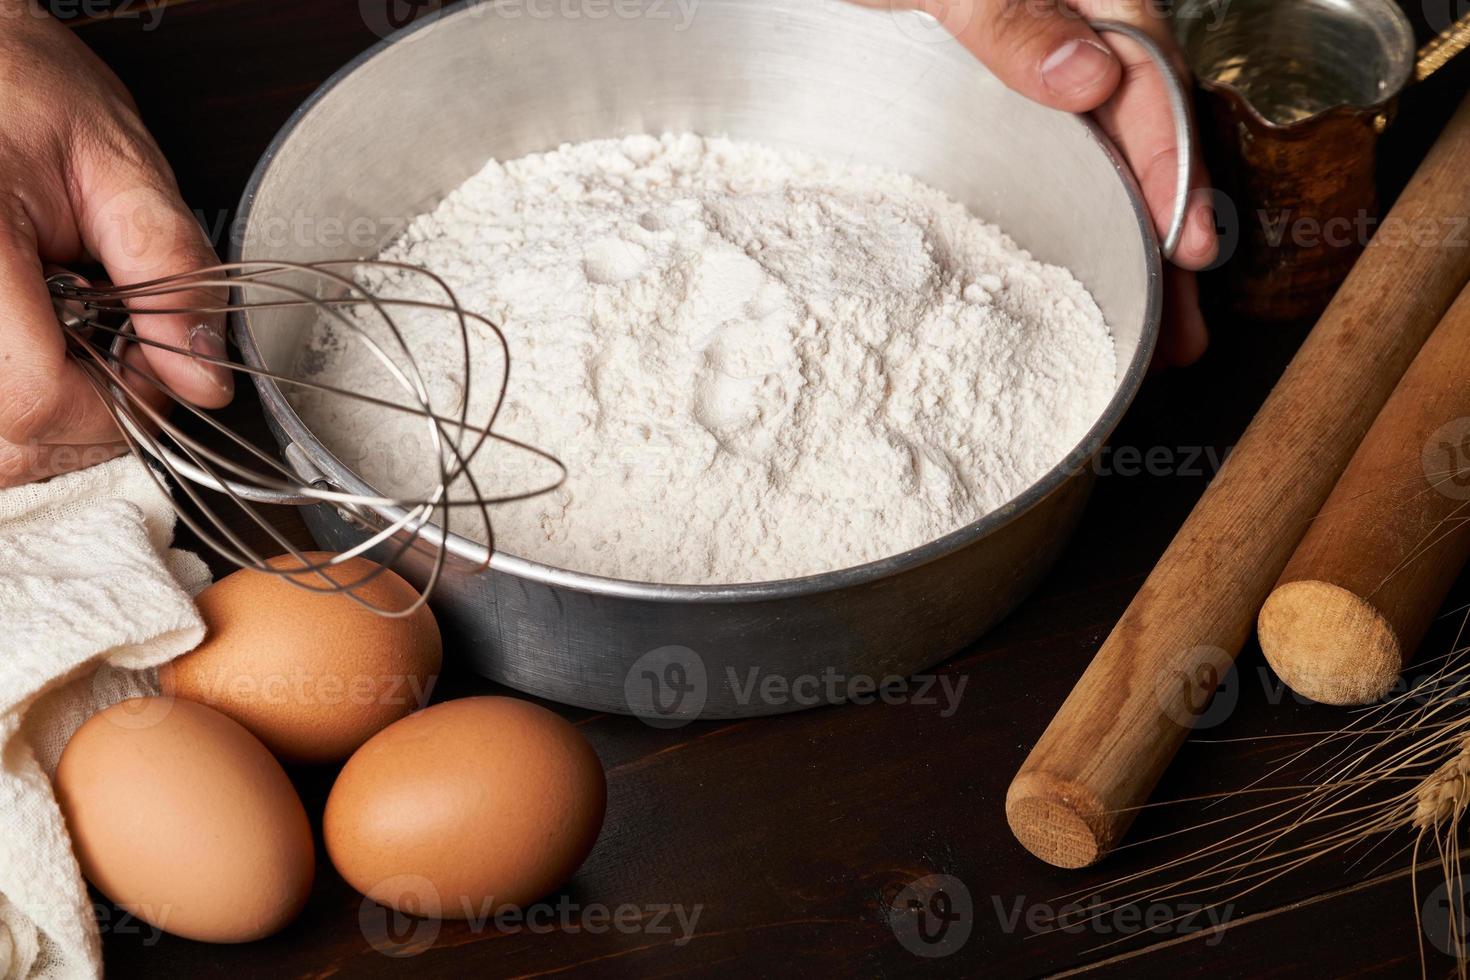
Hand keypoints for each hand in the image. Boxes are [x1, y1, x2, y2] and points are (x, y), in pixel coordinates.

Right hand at [0, 5, 230, 487]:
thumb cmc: (20, 87)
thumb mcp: (118, 162)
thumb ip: (171, 271)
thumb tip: (203, 374)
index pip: (37, 400)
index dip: (120, 406)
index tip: (159, 367)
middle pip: (12, 438)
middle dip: (93, 419)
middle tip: (128, 355)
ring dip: (55, 418)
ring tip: (79, 341)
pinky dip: (24, 404)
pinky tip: (48, 346)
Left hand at [875, 0, 1217, 365]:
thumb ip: (1010, 18)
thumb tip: (1088, 79)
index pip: (1149, 90)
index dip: (1172, 172)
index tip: (1186, 245)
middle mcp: (1078, 41)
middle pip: (1140, 148)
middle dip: (1164, 245)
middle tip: (1181, 335)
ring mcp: (1042, 81)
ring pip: (1101, 171)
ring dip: (1128, 254)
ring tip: (1151, 339)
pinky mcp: (1001, 112)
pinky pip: (1050, 175)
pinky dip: (1071, 232)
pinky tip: (1079, 282)